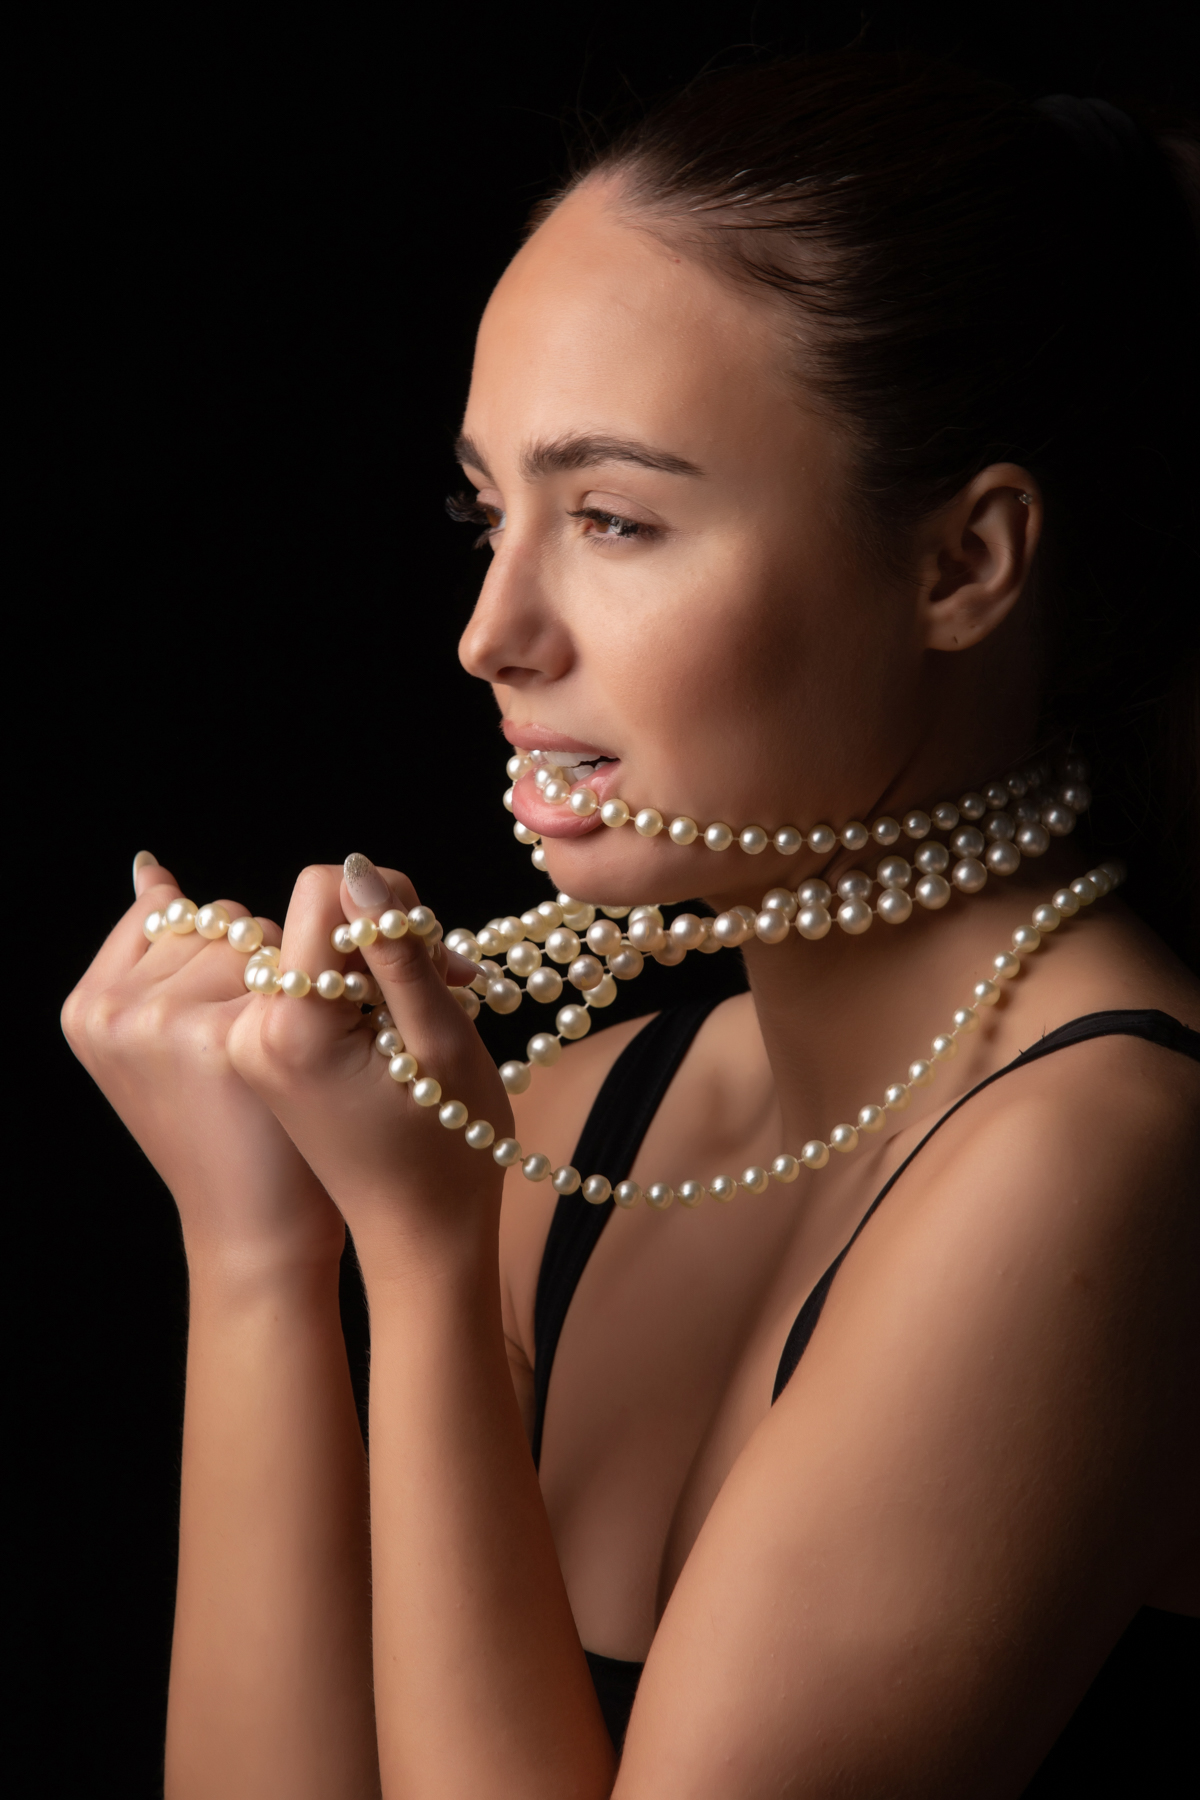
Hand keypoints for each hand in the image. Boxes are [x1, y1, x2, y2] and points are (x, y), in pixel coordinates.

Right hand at [62, 855, 343, 1270]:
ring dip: (296, 976)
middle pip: (220, 922)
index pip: (171, 915)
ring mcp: (167, 1021)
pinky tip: (327, 1042)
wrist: (257, 1226)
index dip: (220, 957)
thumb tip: (149, 868)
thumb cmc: (224, 1126)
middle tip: (270, 1036)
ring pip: (261, 938)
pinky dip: (327, 995)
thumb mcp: (161, 1040)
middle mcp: (116, 1010)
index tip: (232, 1014)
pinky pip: (298, 967)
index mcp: (89, 1005)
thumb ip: (153, 954)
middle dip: (260, 963)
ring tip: (296, 1043)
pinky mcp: (228, 1037)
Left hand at [226, 857, 512, 1269]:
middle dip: (381, 936)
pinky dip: (352, 990)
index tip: (431, 955)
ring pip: (310, 946)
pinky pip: (303, 983)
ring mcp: (249, 1046)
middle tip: (438, 990)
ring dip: (372, 964)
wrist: (418, 1241)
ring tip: (418, 1018)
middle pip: (311, 915)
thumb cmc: (447, 1150)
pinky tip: (392, 1027)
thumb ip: (397, 952)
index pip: (321, 889)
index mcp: (291, 1025)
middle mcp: (252, 1030)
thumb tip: (358, 870)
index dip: (389, 904)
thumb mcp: (441, 1041)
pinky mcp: (261, 1056)